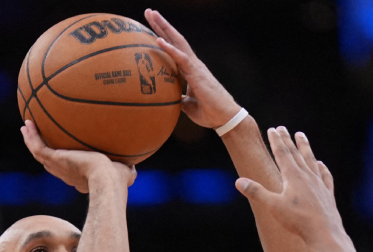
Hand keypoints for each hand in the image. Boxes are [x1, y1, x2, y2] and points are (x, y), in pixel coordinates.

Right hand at [21, 121, 135, 192]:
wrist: (107, 180)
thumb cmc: (118, 180)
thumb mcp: (126, 172)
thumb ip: (129, 169)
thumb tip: (136, 167)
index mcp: (80, 177)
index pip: (68, 170)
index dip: (63, 162)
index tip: (62, 153)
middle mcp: (66, 173)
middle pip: (49, 161)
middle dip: (42, 149)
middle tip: (36, 137)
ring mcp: (58, 167)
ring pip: (39, 153)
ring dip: (31, 140)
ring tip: (26, 127)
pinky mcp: (54, 159)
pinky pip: (37, 147)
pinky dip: (31, 136)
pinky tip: (28, 123)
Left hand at [144, 9, 241, 128]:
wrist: (224, 119)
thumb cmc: (208, 112)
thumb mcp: (187, 105)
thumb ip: (177, 98)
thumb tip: (166, 99)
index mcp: (190, 70)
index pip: (174, 48)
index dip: (163, 36)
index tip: (150, 25)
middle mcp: (193, 64)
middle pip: (175, 39)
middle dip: (161, 24)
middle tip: (148, 12)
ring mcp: (195, 67)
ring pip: (178, 42)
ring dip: (164, 28)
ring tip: (152, 14)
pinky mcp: (197, 74)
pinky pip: (182, 58)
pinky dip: (170, 48)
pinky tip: (159, 40)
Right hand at [236, 127, 342, 239]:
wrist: (324, 233)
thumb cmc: (298, 220)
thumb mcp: (273, 206)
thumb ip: (257, 192)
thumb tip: (239, 182)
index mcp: (293, 176)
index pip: (282, 153)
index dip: (276, 141)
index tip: (272, 129)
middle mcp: (307, 176)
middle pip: (296, 153)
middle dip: (288, 140)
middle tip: (283, 128)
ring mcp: (319, 183)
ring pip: (311, 160)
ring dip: (305, 147)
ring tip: (301, 136)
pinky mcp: (327, 193)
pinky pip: (324, 176)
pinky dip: (321, 168)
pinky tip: (320, 165)